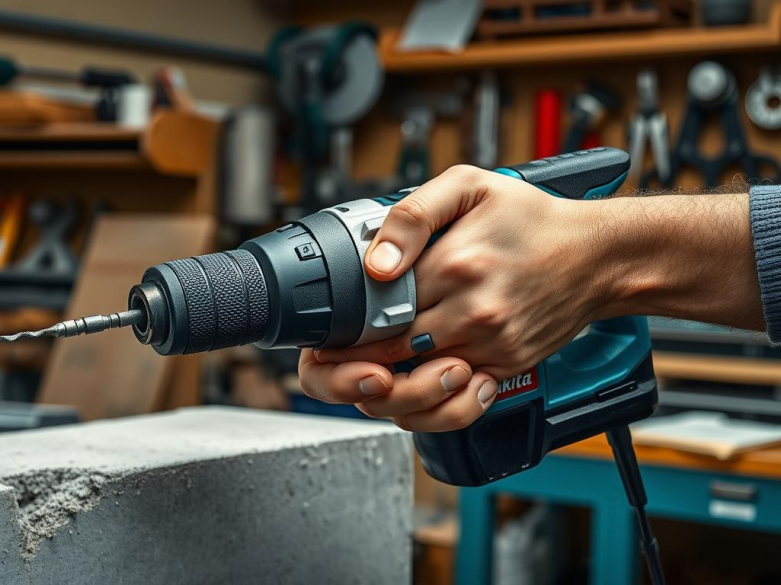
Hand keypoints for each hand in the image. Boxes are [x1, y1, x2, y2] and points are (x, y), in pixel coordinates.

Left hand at [300, 164, 611, 430]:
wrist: (597, 255)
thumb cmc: (532, 219)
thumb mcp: (469, 186)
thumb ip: (412, 214)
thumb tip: (375, 262)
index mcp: (455, 266)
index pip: (376, 312)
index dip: (342, 330)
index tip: (325, 336)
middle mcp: (472, 313)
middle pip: (390, 357)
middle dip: (352, 365)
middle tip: (330, 362)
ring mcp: (491, 346)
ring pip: (418, 390)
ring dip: (384, 392)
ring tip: (365, 378)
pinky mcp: (506, 368)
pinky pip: (458, 407)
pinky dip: (427, 409)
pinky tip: (411, 391)